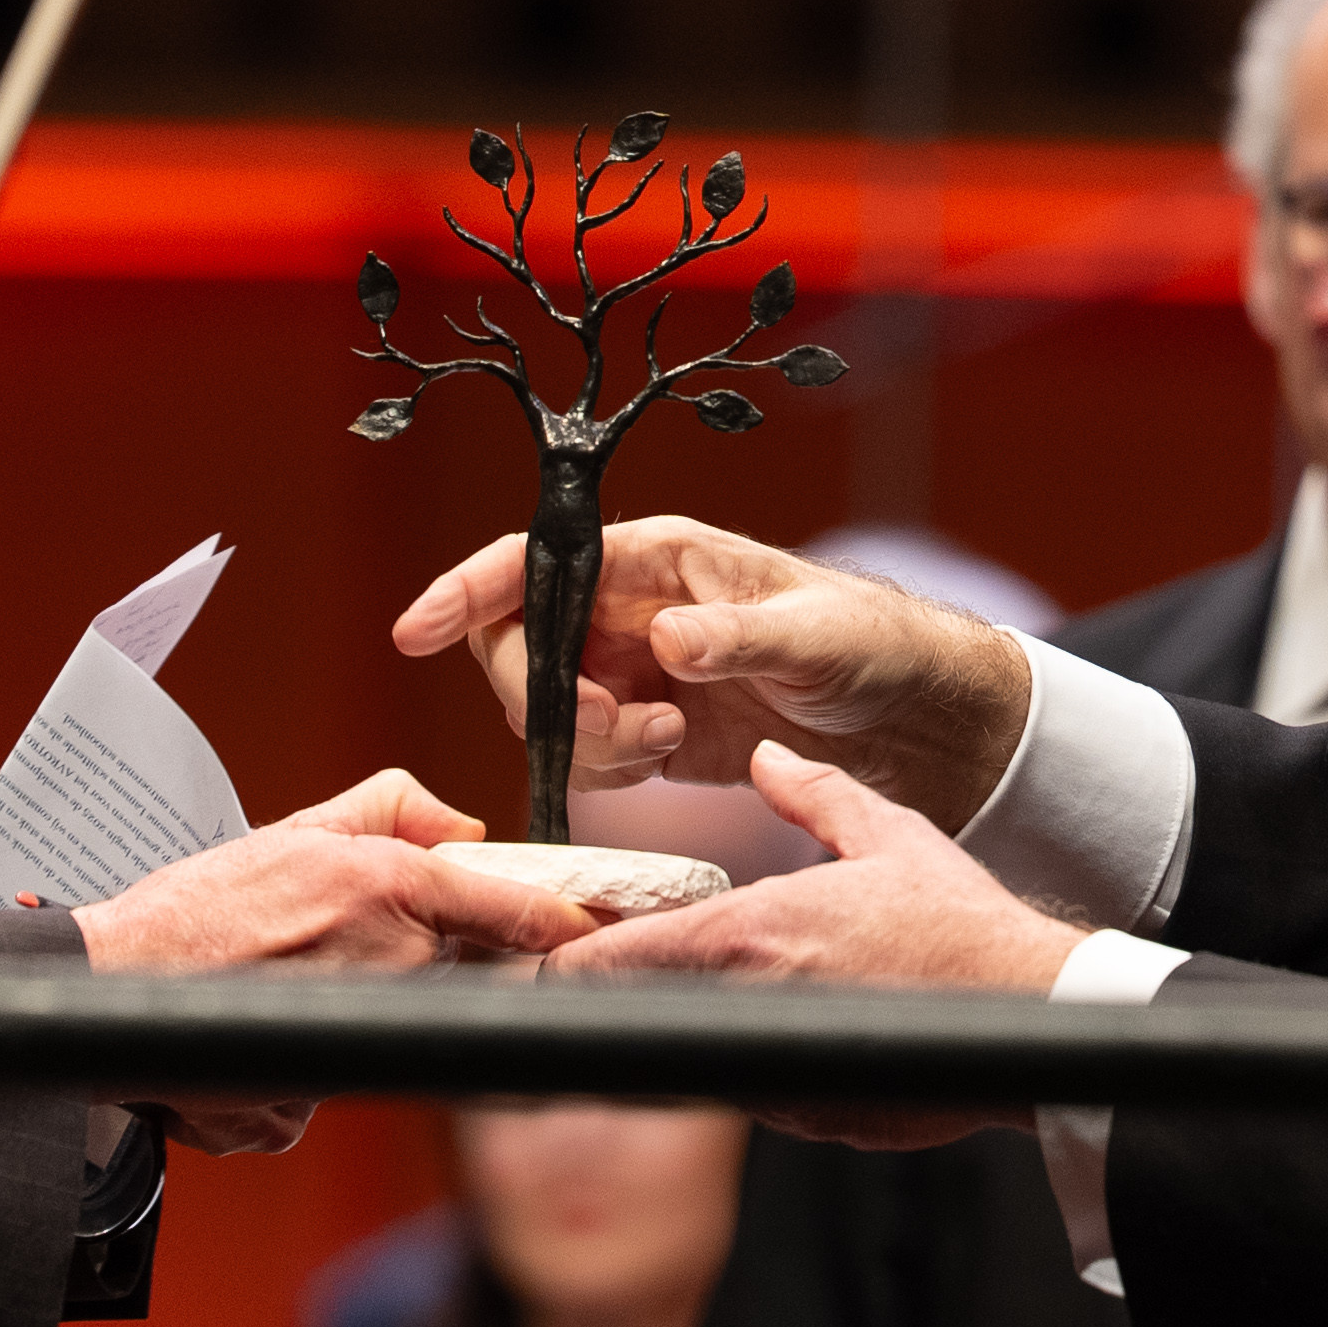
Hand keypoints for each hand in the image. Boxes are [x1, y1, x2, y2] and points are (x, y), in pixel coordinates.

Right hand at [73, 774, 599, 1152]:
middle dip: (406, 959)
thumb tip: (464, 826)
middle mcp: (389, 968)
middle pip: (445, 972)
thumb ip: (392, 810)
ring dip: (350, 1009)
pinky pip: (333, 1082)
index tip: (590, 929)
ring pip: (388, 1028)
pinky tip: (255, 1032)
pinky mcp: (313, 1104)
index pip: (513, 910)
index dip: (560, 923)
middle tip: (326, 942)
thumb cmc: (192, 910)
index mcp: (390, 893)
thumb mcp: (297, 830)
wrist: (110, 985)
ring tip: (276, 980)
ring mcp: (357, 1041)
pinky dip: (302, 1061)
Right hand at [391, 518, 1031, 828]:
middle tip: (623, 727)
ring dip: (588, 738)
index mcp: (657, 559)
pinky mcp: (647, 728)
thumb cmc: (870, 644)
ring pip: (546, 706)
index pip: (536, 562)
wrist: (909, 717)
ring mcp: (633, 669)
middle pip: (520, 644)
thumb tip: (667, 640)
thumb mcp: (813, 635)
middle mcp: (630, 609)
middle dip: (546, 695)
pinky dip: (609, 767)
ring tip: (668, 741)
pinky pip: (586, 750)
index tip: (418, 631)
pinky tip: (669, 758)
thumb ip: (735, 637)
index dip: (468, 591)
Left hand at [551, 745, 1077, 1147]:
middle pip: (642, 1017)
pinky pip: (764, 1091)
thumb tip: (768, 758)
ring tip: (760, 993)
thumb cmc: (961, 923)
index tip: (561, 953)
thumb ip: (813, 794)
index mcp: (749, 936)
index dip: (571, 960)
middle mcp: (747, 1013)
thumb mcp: (888, 835)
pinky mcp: (813, 1122)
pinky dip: (771, 1063)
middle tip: (650, 968)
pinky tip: (817, 1030)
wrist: (1035, 1012)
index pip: (612, 961)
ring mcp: (778, 1080)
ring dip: (711, 1028)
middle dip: (640, 994)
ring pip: (704, 1057)